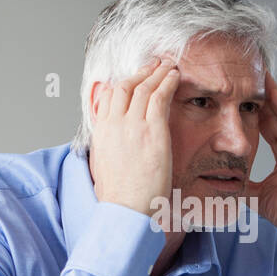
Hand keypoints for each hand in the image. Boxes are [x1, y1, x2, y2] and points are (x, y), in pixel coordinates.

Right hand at [89, 59, 179, 216]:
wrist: (125, 210)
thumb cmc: (119, 197)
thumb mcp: (102, 168)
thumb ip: (105, 151)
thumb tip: (107, 149)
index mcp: (101, 133)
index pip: (108, 97)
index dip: (122, 84)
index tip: (133, 79)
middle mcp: (114, 124)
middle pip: (125, 86)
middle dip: (140, 73)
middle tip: (152, 65)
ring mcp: (133, 126)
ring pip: (144, 87)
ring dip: (157, 72)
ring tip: (168, 65)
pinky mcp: (152, 131)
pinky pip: (160, 97)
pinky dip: (167, 82)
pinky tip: (175, 76)